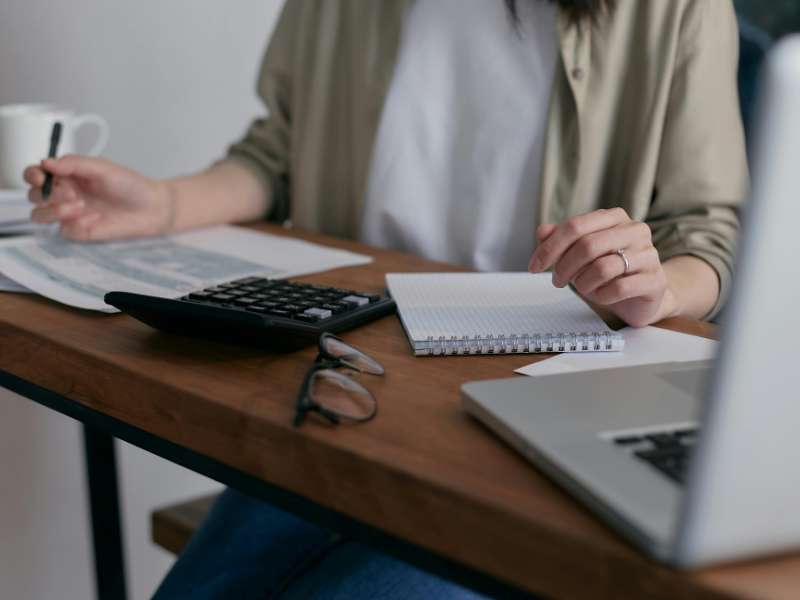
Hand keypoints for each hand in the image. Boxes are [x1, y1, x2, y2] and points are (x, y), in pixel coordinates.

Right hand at [24, 155, 173, 240]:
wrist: (151, 208)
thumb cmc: (129, 185)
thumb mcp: (102, 168)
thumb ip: (73, 164)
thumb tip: (46, 161)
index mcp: (66, 175)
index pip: (35, 174)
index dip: (32, 175)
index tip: (41, 177)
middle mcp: (64, 194)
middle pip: (33, 196)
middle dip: (48, 194)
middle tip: (72, 193)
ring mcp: (70, 214)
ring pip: (40, 215)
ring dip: (55, 210)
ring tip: (81, 205)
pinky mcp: (79, 230)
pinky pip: (64, 230)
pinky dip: (77, 224)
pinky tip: (96, 218)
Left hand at [528, 208, 674, 326]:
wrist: (641, 297)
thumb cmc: (607, 273)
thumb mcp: (579, 256)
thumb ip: (561, 241)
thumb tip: (542, 230)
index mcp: (614, 218)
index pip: (575, 226)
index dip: (550, 247)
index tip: (534, 266)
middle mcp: (634, 230)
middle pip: (587, 246)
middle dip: (564, 267)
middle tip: (557, 281)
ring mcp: (648, 254)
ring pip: (602, 267)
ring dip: (583, 283)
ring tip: (583, 288)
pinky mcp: (655, 279)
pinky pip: (620, 288)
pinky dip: (603, 296)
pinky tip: (602, 296)